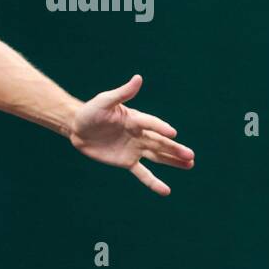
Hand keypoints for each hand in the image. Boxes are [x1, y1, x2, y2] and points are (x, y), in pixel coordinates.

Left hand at [69, 74, 193, 194]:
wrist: (77, 128)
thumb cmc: (91, 111)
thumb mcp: (104, 101)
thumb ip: (122, 93)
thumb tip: (138, 78)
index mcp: (135, 119)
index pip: (152, 124)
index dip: (161, 128)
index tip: (173, 133)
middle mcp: (139, 134)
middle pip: (160, 142)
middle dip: (175, 149)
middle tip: (191, 156)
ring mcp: (135, 149)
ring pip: (157, 156)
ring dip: (173, 161)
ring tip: (190, 164)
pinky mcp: (126, 161)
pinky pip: (142, 173)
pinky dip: (153, 182)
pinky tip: (166, 190)